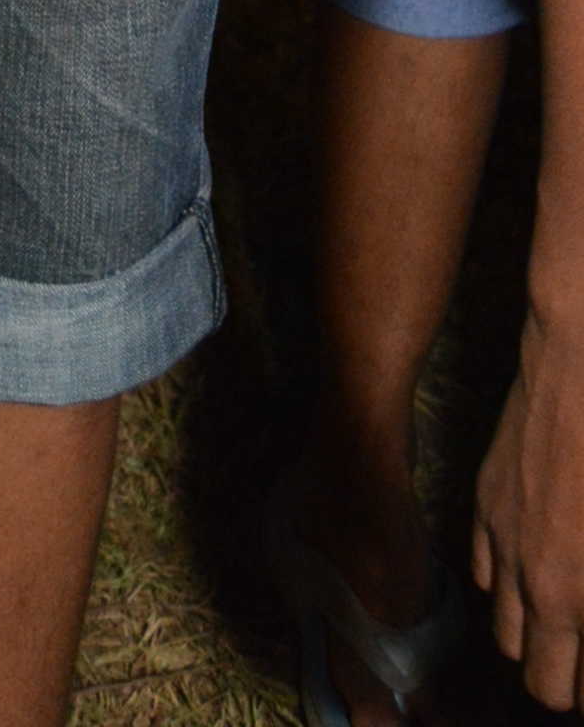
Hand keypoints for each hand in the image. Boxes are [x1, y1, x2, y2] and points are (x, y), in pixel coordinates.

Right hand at [479, 313, 583, 702]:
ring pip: (505, 634)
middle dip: (567, 683)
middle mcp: (533, 581)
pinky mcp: (485, 502)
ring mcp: (502, 541)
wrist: (576, 366)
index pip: (567, 691)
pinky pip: (482, 573)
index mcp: (572, 596)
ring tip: (570, 626)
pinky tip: (539, 571)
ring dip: (538, 642)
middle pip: (538, 680)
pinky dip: (509, 589)